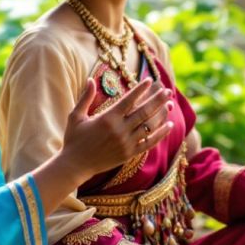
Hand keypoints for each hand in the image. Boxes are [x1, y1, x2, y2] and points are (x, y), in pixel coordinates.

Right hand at [58, 79, 173, 179]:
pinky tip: (169, 125)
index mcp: (107, 118)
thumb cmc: (74, 139)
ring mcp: (126, 143)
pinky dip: (160, 133)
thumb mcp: (76, 116)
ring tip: (170, 104)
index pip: (129, 100)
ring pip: (149, 126)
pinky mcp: (129, 154)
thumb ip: (85, 97)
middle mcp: (120, 130)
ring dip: (161, 114)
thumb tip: (90, 79)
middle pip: (144, 111)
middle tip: (167, 90)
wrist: (76, 165)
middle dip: (157, 99)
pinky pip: (149, 142)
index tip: (149, 81)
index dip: (140, 89)